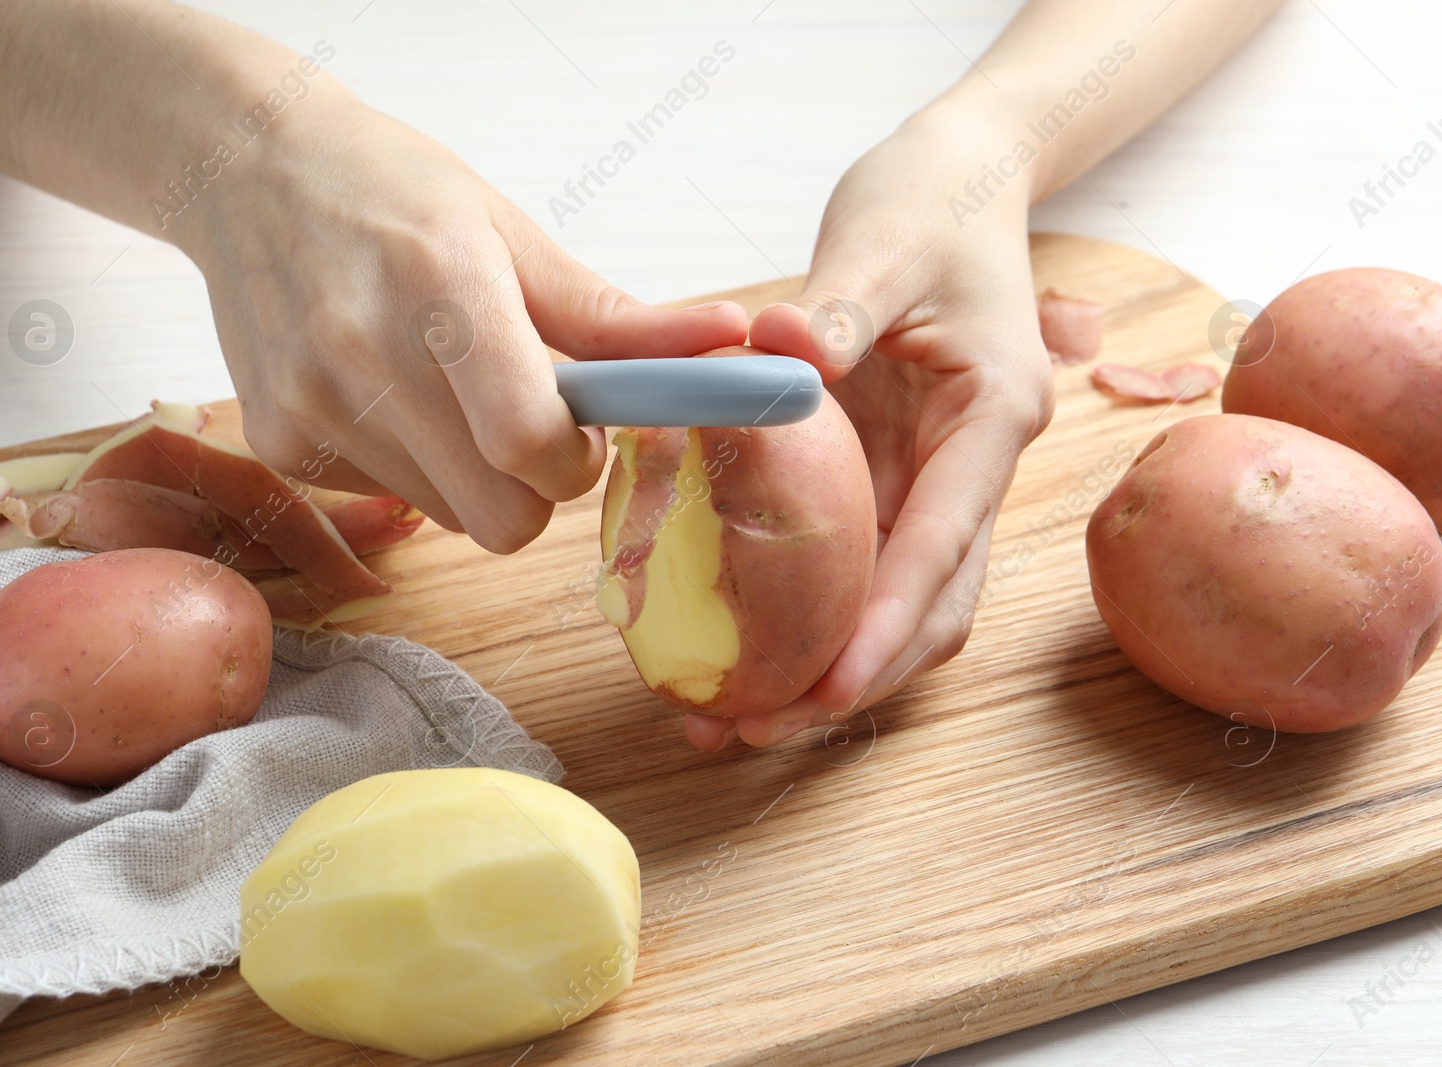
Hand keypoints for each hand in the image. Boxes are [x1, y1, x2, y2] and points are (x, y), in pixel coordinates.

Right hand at [180, 94, 747, 553]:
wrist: (247, 172)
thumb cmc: (395, 194)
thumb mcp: (511, 232)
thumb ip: (614, 316)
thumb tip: (727, 341)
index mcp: (442, 290)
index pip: (530, 444)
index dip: (577, 464)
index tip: (582, 434)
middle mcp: (363, 356)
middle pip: (498, 517)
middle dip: (535, 490)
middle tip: (526, 425)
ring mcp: (309, 407)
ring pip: (448, 516)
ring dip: (472, 476)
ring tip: (446, 389)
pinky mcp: (276, 443)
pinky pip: (388, 499)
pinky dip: (411, 465)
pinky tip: (386, 393)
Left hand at [682, 113, 1054, 749]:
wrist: (961, 184)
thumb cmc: (932, 203)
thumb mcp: (882, 240)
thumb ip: (835, 304)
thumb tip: (772, 356)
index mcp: (990, 416)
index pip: (945, 539)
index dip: (890, 622)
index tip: (831, 686)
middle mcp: (971, 465)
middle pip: (933, 604)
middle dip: (858, 679)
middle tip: (760, 730)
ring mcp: (934, 478)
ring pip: (899, 603)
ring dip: (832, 667)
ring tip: (735, 720)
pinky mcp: (894, 478)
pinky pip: (856, 565)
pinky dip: (808, 615)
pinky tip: (739, 645)